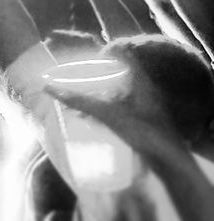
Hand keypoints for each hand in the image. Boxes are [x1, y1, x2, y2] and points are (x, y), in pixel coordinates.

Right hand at [44, 63, 182, 159]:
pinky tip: (91, 120)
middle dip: (98, 79)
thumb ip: (83, 102)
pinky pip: (120, 113)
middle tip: (76, 79)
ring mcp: (146, 111)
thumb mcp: (111, 116)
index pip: (125, 59)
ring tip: (78, 100)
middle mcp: (145, 94)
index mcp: (142, 84)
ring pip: (119, 97)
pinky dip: (105, 113)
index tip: (87, 58)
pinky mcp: (143, 126)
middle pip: (119, 78)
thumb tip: (51, 88)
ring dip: (99, 97)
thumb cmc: (145, 134)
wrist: (170, 164)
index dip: (107, 56)